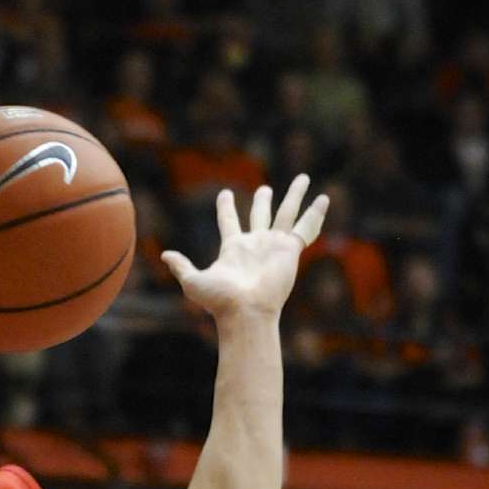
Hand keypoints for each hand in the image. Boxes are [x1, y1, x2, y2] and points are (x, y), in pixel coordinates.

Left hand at [161, 174, 327, 319]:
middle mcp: (255, 244)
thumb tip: (165, 255)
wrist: (245, 311)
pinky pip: (305, 228)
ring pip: (286, 213)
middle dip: (262, 201)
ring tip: (302, 177)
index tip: (225, 193)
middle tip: (265, 189)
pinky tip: (323, 199)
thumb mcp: (194, 281)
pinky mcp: (290, 250)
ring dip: (294, 195)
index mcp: (233, 248)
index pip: (229, 221)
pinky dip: (315, 214)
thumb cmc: (220, 300)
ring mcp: (274, 245)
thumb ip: (182, 266)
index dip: (226, 207)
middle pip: (260, 214)